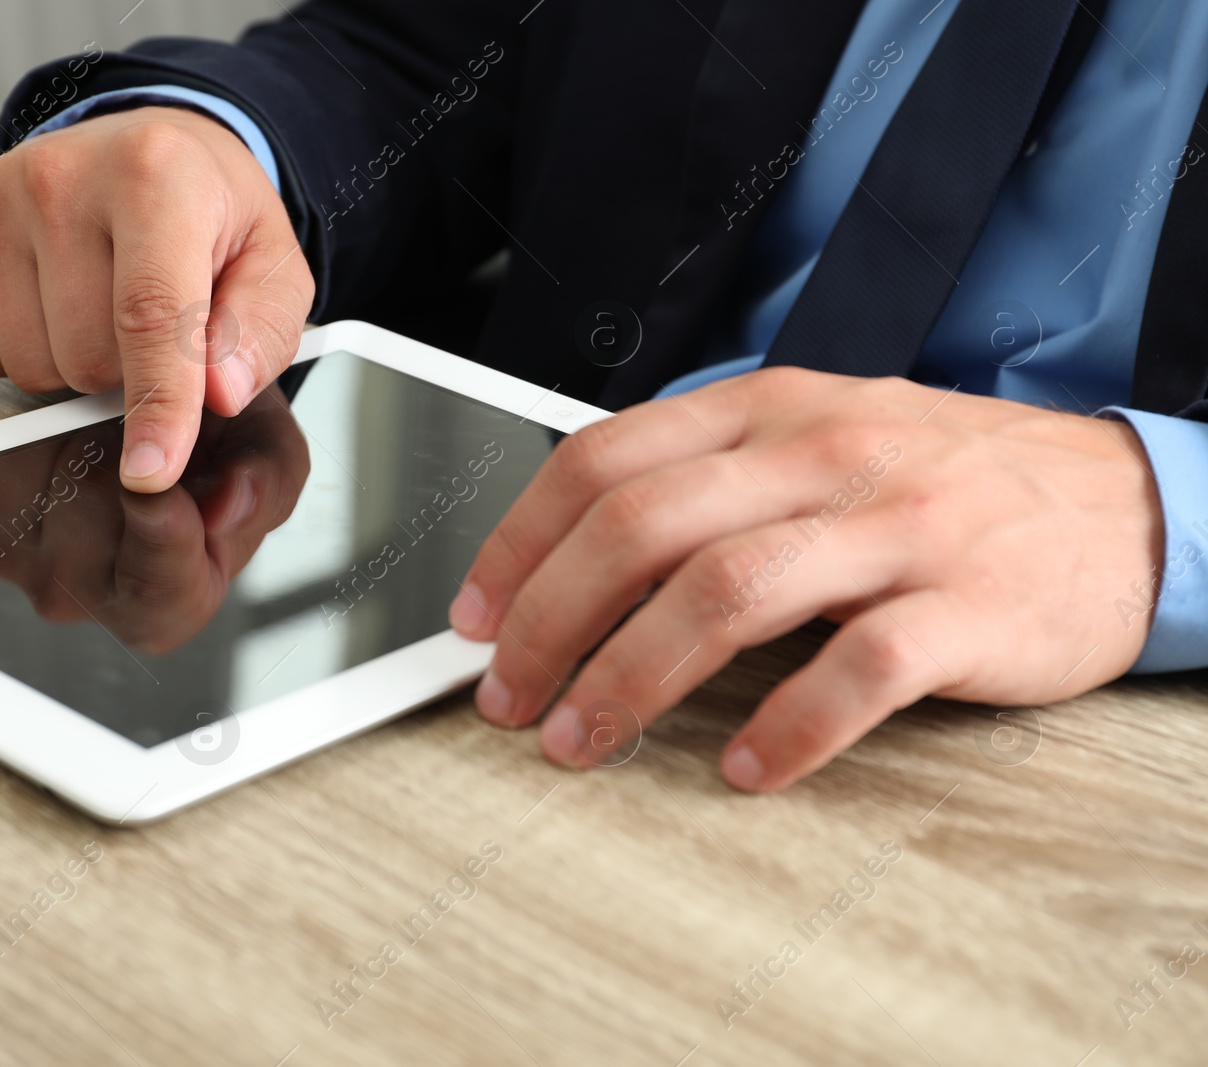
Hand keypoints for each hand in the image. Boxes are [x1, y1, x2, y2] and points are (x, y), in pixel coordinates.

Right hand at [0, 107, 314, 493]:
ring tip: (104, 303)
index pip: (150, 316)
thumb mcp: (272, 266)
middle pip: (88, 357)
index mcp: (156, 176)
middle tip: (153, 321)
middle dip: (129, 373)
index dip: (156, 405)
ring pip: (32, 365)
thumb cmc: (212, 215)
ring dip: (75, 365)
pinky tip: (53, 300)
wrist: (150, 148)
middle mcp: (62, 177)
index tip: (151, 471)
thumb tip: (217, 394)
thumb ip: (260, 333)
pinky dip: (23, 350)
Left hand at [0, 388, 309, 652]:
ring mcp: (14, 555)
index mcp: (165, 602)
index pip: (157, 594)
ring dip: (72, 429)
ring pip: (33, 482)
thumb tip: (226, 506)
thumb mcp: (272, 452)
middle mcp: (81, 593)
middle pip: (89, 521)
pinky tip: (60, 418)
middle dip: (121, 454)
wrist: (152, 408)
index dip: (160, 540)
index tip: (162, 489)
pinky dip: (23, 417)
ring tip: (107, 419)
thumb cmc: (215, 443)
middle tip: (148, 422)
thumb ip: (266, 481)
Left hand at [447, 368, 1163, 790]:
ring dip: (632, 678)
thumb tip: (572, 552)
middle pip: (642, 528)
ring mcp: (899, 525)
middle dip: (548, 620)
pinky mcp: (969, 605)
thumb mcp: (817, 439)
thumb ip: (707, 478)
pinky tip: (746, 769)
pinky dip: (789, 727)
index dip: (519, 543)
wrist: (1122, 502)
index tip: (472, 616)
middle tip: (505, 697)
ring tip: (581, 741)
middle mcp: (823, 453)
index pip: (604, 460)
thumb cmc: (941, 479)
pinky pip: (860, 670)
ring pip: (728, 591)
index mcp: (768, 410)